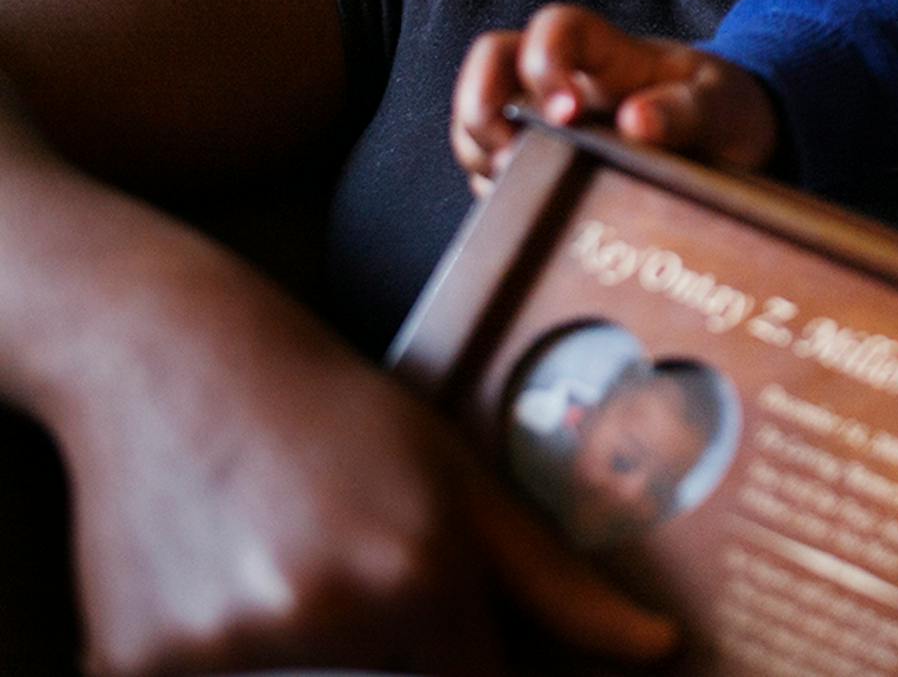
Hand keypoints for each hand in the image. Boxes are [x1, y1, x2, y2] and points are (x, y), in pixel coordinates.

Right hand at [57, 253, 676, 675]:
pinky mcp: (134, 668)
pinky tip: (221, 582)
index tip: (448, 636)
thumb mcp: (459, 478)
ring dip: (304, 665)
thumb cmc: (336, 414)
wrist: (169, 356)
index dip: (472, 671)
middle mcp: (324, 615)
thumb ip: (557, 581)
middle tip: (359, 581)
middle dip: (389, 662)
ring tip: (286, 569)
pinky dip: (224, 664)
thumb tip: (658, 649)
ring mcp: (224, 648)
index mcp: (418, 571)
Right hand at [453, 3, 779, 192]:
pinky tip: (529, 212)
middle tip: (509, 158)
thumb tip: (636, 124)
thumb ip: (685, 112)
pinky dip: (498, 191)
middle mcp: (564, 77)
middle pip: (491, 62)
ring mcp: (545, 116)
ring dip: (480, 152)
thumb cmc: (722, 110)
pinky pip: (494, 167)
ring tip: (520, 190)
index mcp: (608, 51)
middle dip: (480, 106)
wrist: (734, 139)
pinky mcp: (542, 159)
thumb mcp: (721, 107)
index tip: (566, 115)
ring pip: (480, 116)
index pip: (555, 28)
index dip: (545, 63)